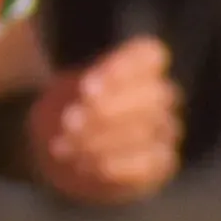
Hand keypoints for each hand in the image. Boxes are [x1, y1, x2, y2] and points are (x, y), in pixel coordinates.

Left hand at [17, 35, 182, 205]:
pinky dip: (116, 166)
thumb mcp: (57, 88)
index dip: (124, 68)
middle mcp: (160, 96)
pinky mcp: (161, 163)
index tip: (86, 87)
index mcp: (138, 65)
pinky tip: (87, 165)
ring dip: (102, 140)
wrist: (55, 149)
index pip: (150, 54)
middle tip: (70, 121)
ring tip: (65, 146)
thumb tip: (78, 91)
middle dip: (109, 110)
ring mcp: (164, 130)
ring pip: (148, 130)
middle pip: (154, 94)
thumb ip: (74, 84)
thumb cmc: (61, 108)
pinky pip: (151, 164)